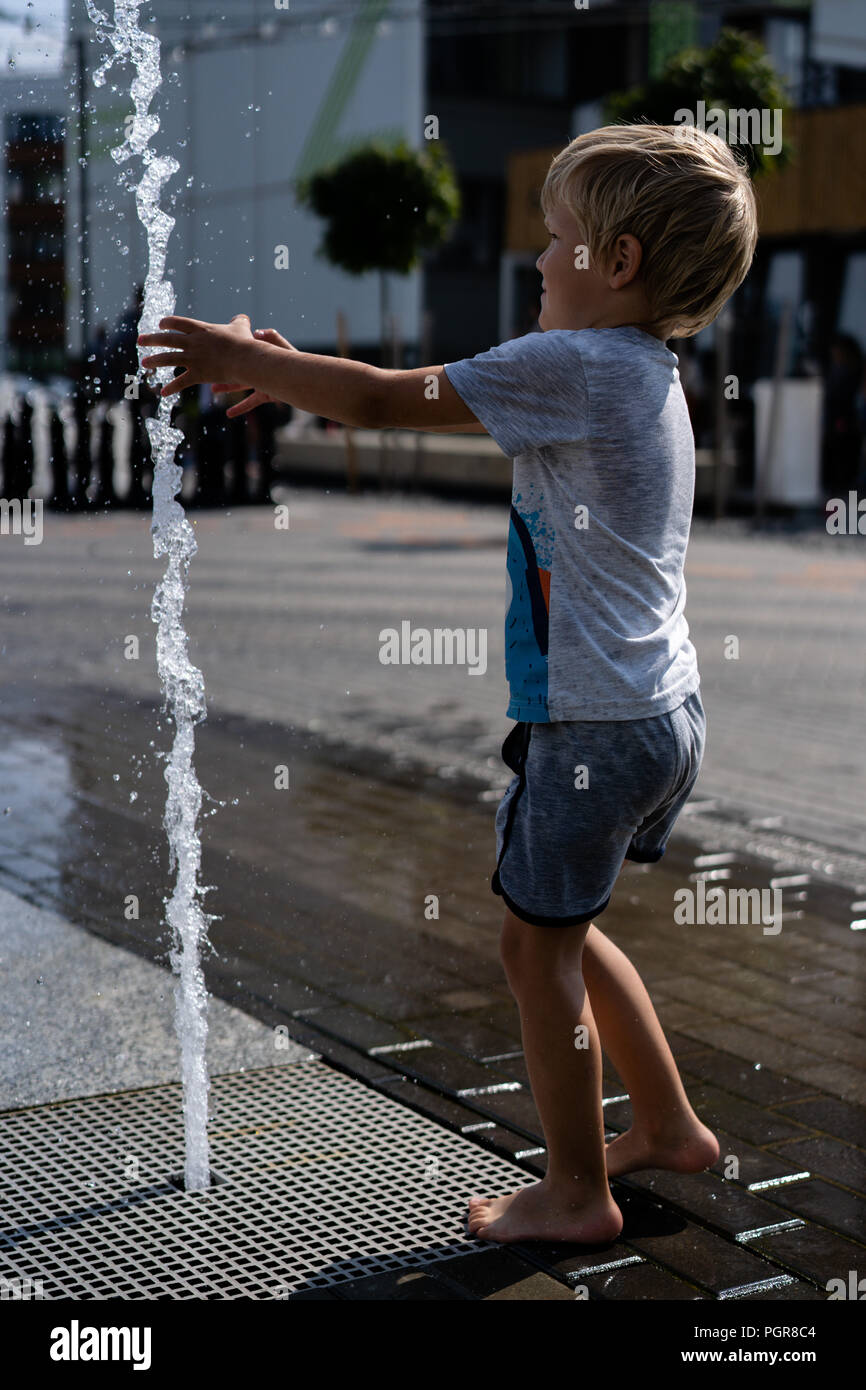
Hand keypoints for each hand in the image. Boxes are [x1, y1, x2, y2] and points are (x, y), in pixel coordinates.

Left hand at [138, 312, 254, 398]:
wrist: (244, 359)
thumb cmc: (244, 343)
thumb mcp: (241, 327)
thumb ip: (239, 321)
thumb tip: (242, 318)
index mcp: (201, 329)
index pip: (179, 323)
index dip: (168, 323)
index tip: (160, 324)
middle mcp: (193, 342)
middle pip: (167, 339)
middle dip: (152, 339)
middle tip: (140, 340)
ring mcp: (193, 358)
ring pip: (168, 358)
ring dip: (154, 361)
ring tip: (144, 363)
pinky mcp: (198, 374)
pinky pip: (181, 382)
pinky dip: (172, 388)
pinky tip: (163, 393)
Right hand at [210, 327, 296, 416]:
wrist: (306, 382)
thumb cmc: (295, 362)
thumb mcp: (283, 347)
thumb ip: (273, 337)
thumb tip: (257, 331)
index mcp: (259, 354)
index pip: (241, 349)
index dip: (230, 348)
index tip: (216, 346)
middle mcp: (258, 368)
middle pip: (235, 368)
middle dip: (222, 369)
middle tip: (208, 369)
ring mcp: (260, 382)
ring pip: (239, 385)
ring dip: (226, 387)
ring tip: (213, 388)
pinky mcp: (265, 395)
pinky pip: (250, 403)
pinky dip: (240, 408)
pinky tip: (229, 414)